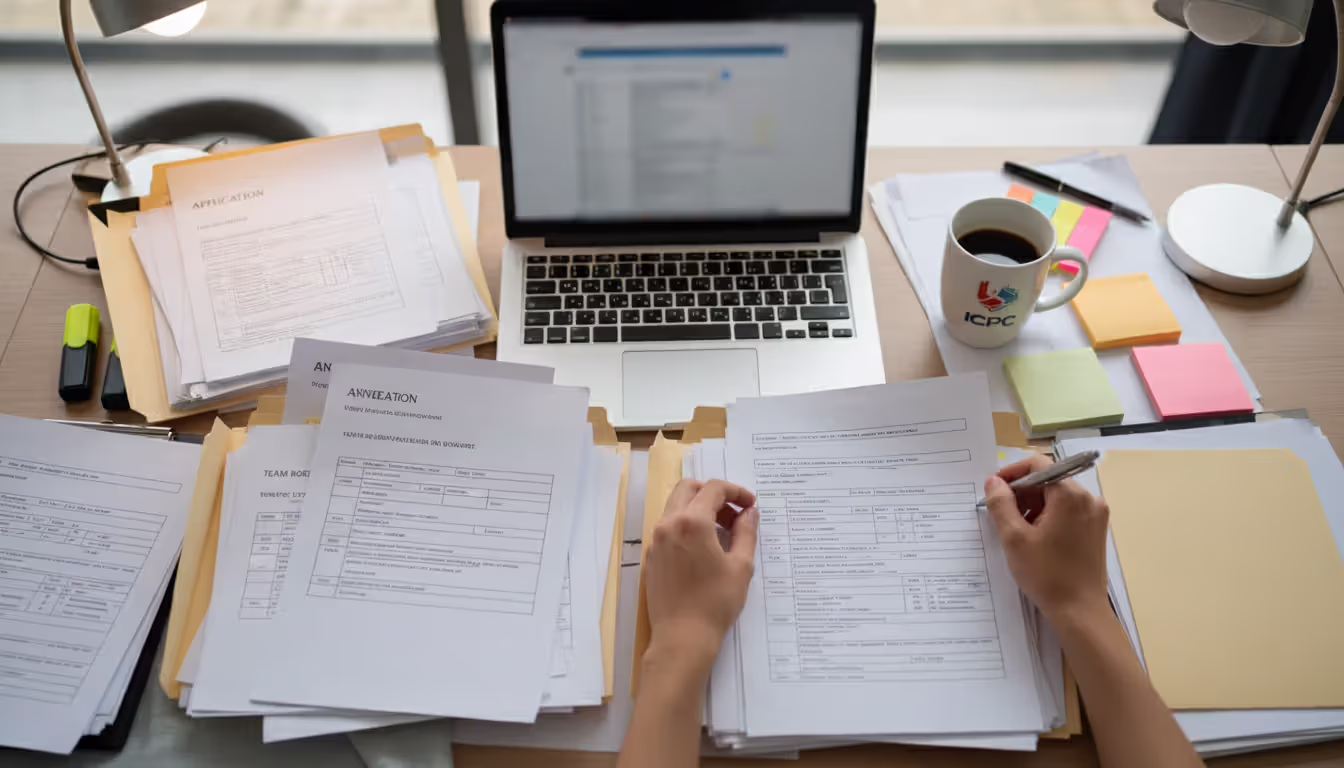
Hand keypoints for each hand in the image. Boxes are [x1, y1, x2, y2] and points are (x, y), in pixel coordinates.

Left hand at [644, 479, 758, 667]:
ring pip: (676, 508)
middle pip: (689, 489)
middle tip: (734, 514)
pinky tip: (704, 549)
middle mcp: (668, 525)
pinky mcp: (651, 557)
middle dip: (714, 494)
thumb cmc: (715, 602)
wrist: (682, 638)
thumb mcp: (740, 566)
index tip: (750, 505)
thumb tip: (749, 513)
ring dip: (699, 510)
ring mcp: (655, 541)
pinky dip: (687, 526)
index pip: (713, 489)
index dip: (736, 491)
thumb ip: (746, 532)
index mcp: (691, 522)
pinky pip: (669, 528)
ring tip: (723, 532)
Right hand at [983, 456, 1109, 620]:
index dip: (1012, 473)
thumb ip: (1001, 504)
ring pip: (1057, 496)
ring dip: (1034, 506)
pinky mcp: (1095, 529)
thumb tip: (993, 482)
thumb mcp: (1014, 537)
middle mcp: (1088, 499)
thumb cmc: (1046, 574)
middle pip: (1048, 480)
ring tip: (1017, 531)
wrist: (1080, 611)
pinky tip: (1035, 538)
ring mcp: (1095, 514)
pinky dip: (1048, 517)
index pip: (1038, 465)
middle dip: (1022, 493)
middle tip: (1001, 515)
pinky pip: (1067, 511)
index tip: (994, 491)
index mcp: (1070, 495)